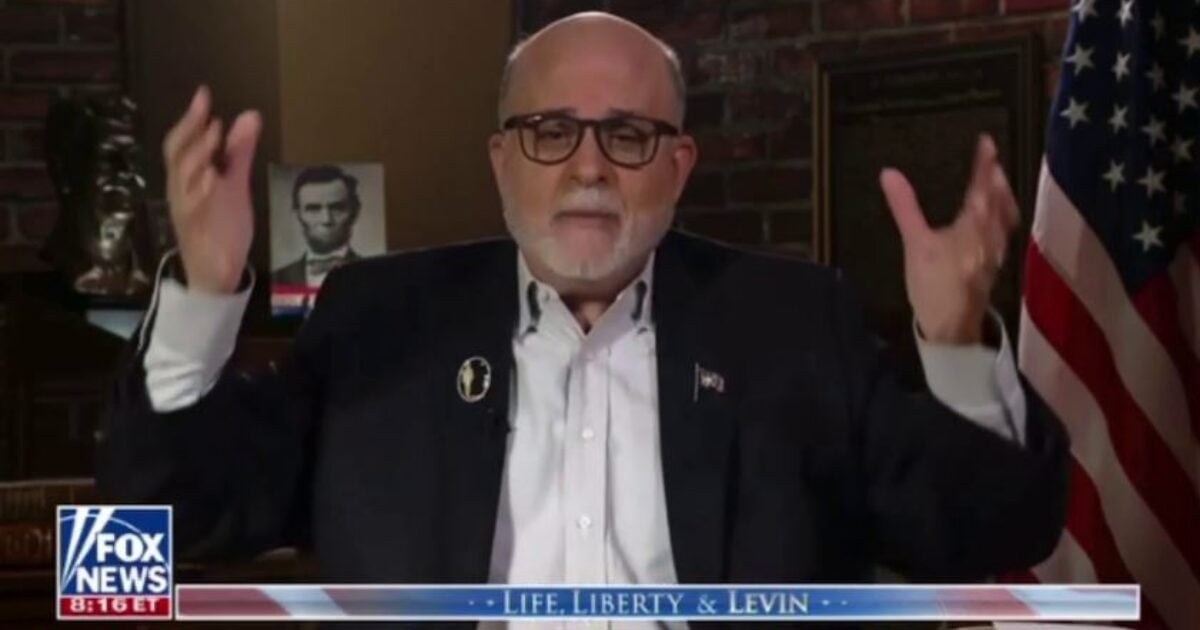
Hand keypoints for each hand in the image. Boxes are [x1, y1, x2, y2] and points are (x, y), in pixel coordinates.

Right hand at [163, 86, 261, 293]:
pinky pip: (193, 207)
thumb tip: (249, 115)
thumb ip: (238, 152)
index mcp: (187, 176)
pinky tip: (212, 176)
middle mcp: (181, 188)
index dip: (191, 118)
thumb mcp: (233, 183)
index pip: (183, 141)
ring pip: (183, 178)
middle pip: (176, 154)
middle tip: (206, 109)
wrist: (213, 270)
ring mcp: (187, 208)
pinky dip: (201, 190)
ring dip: (198, 154)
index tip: (204, 93)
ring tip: (213, 134)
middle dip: (190, 130)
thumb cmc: (220, 224)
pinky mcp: (197, 228)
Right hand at [880, 134, 1019, 343]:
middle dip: (998, 180)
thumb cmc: (933, 285)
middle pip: (1001, 202)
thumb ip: (905, 207)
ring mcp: (995, 253)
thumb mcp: (915, 244)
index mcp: (974, 227)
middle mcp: (991, 236)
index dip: (985, 164)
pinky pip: (1001, 234)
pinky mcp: (992, 267)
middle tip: (993, 163)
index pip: (982, 188)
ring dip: (1003, 199)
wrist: (951, 328)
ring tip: (998, 186)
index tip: (987, 143)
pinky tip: (992, 223)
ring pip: (1005, 219)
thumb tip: (889, 173)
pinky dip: (1000, 218)